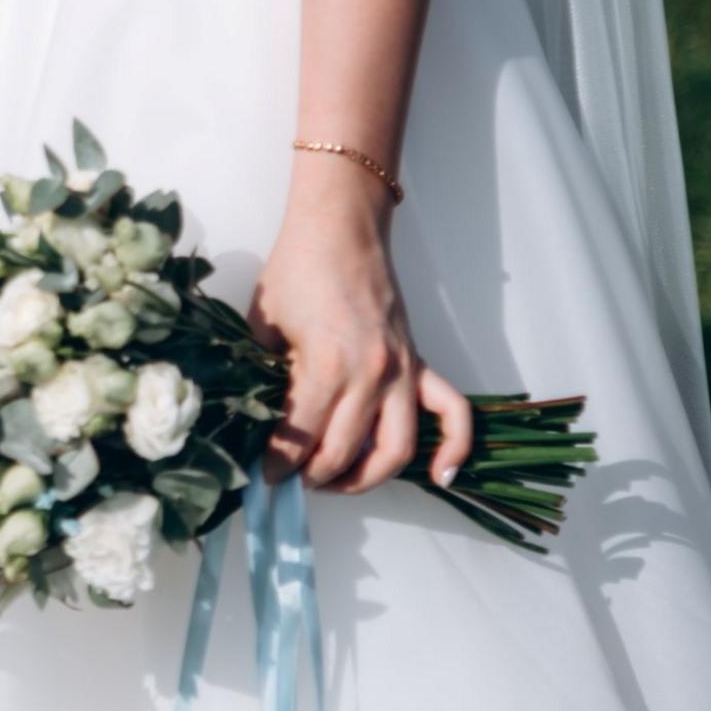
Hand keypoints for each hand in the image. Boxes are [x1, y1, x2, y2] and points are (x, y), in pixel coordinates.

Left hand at [249, 168, 471, 493]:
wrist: (341, 228)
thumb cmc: (295, 270)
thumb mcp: (263, 327)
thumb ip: (264, 377)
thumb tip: (257, 424)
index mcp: (326, 365)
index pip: (300, 437)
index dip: (277, 463)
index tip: (263, 476)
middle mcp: (372, 375)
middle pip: (344, 451)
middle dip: (312, 476)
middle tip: (290, 480)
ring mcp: (402, 371)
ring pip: (397, 449)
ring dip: (367, 478)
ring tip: (337, 482)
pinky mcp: (420, 363)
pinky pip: (453, 412)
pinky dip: (453, 448)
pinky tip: (442, 475)